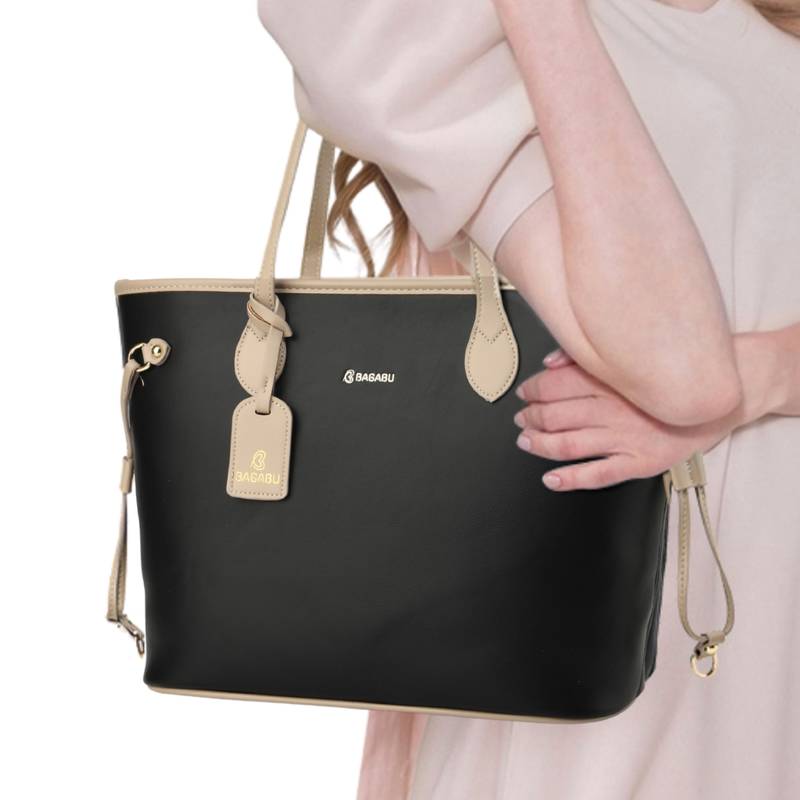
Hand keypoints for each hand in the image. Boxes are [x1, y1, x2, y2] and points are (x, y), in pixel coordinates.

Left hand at [513, 344, 754, 491]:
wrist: (717, 400)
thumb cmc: (670, 380)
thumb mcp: (629, 360)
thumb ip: (586, 359)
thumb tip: (549, 364)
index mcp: (610, 382)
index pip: (556, 386)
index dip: (532, 391)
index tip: (524, 393)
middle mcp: (614, 410)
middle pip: (556, 416)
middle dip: (531, 418)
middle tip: (522, 419)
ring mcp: (626, 439)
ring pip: (569, 445)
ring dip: (540, 444)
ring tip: (526, 442)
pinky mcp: (639, 463)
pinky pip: (598, 475)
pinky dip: (570, 479)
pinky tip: (552, 479)